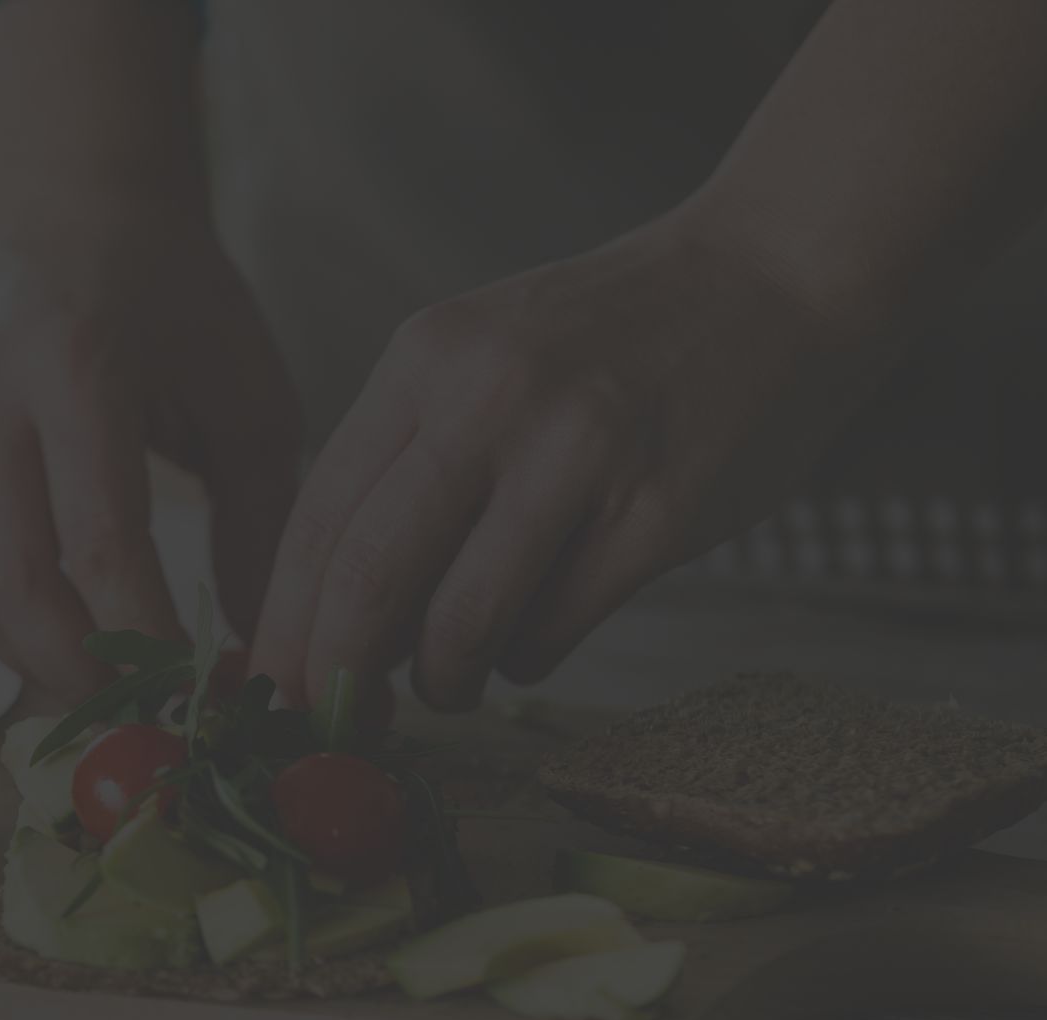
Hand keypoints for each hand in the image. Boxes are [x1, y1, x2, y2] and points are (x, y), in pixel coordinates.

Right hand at [0, 221, 301, 699]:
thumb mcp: (248, 391)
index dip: (154, 640)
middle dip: (89, 673)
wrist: (66, 213)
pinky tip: (73, 653)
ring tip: (120, 697)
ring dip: (42, 667)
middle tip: (158, 718)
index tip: (212, 691)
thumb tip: (264, 652)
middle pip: (16, 584)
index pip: (101, 545)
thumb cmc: (177, 303)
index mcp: (75, 364)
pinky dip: (9, 635)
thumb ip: (264, 520)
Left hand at [251, 208, 881, 710]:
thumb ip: (408, 466)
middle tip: (337, 719)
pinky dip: (524, 659)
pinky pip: (552, 632)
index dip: (283, 623)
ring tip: (452, 680)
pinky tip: (534, 636)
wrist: (775, 273)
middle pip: (369, 578)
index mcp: (428, 359)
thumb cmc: (613, 341)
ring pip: (461, 624)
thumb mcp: (482, 359)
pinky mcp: (658, 514)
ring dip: (442, 680)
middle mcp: (492, 398)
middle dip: (338, 672)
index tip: (270, 686)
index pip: (317, 517)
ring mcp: (579, 454)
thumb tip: (334, 617)